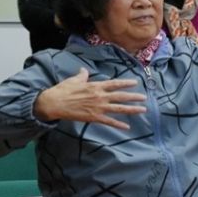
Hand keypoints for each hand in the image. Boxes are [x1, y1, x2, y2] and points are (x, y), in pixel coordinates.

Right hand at [33, 67, 147, 128]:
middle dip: (134, 97)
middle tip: (144, 98)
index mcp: (95, 86)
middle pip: (121, 96)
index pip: (114, 84)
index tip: (135, 83)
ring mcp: (98, 107)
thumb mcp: (73, 80)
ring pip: (119, 108)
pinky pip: (109, 121)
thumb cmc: (62, 90)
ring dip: (132, 109)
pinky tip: (127, 126)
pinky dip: (118, 124)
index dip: (126, 83)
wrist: (53, 103)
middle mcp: (100, 96)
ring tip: (142, 110)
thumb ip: (82, 76)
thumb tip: (84, 70)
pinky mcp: (94, 117)